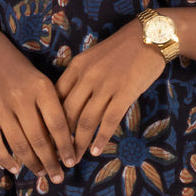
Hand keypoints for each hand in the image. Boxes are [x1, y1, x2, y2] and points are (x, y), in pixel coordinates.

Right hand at [0, 46, 75, 182]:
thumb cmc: (21, 71)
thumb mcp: (41, 81)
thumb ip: (52, 106)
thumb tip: (65, 141)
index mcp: (41, 87)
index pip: (58, 124)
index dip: (66, 146)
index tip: (72, 162)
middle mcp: (21, 98)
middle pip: (39, 139)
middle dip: (51, 162)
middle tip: (58, 176)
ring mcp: (1, 107)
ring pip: (19, 145)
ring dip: (32, 163)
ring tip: (41, 173)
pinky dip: (5, 159)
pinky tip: (14, 168)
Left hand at [55, 18, 165, 161]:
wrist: (149, 36)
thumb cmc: (121, 48)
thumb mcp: (92, 57)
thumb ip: (80, 77)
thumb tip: (68, 104)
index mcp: (76, 67)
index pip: (55, 98)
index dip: (49, 120)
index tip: (46, 136)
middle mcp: (87, 77)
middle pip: (67, 113)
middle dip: (60, 138)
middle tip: (57, 155)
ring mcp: (106, 85)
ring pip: (86, 121)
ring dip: (78, 143)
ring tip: (75, 159)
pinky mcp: (125, 93)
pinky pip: (109, 121)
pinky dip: (100, 139)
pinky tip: (96, 150)